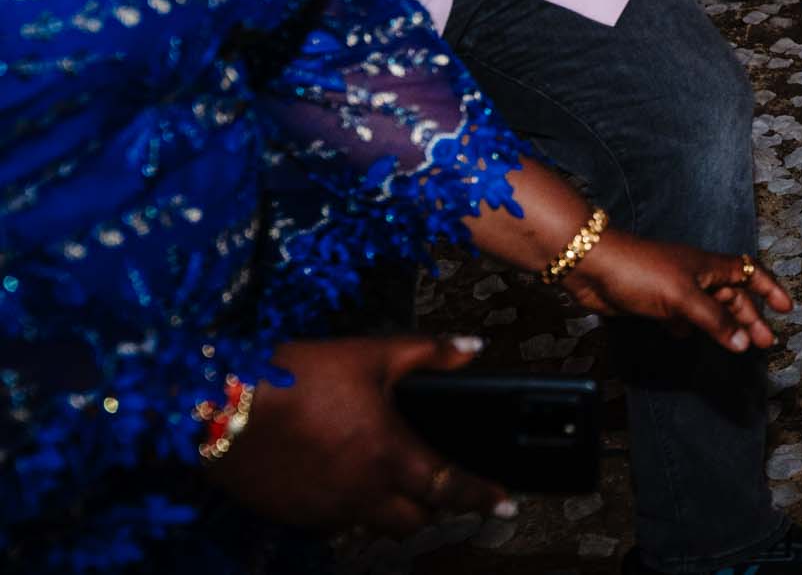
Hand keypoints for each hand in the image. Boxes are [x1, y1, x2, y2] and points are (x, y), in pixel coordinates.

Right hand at [205, 336, 507, 535]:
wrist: (220, 408)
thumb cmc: (297, 376)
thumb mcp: (370, 354)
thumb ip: (428, 353)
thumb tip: (472, 349)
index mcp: (389, 454)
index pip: (450, 487)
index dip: (483, 498)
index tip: (506, 507)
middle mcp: (362, 492)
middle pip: (416, 522)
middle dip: (437, 511)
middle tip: (448, 495)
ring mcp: (327, 510)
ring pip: (375, 527)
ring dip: (393, 513)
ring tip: (398, 488)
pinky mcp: (296, 515)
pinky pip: (337, 523)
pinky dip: (353, 509)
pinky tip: (348, 482)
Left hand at [564, 230, 792, 353]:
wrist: (593, 266)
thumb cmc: (641, 272)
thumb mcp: (684, 298)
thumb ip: (715, 321)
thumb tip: (743, 343)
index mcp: (710, 266)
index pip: (751, 274)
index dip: (770, 290)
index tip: (786, 309)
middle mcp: (697, 275)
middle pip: (732, 296)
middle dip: (751, 318)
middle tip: (764, 342)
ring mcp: (676, 288)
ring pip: (708, 308)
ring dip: (724, 326)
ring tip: (736, 346)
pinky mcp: (655, 301)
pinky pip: (682, 315)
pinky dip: (689, 326)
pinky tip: (685, 337)